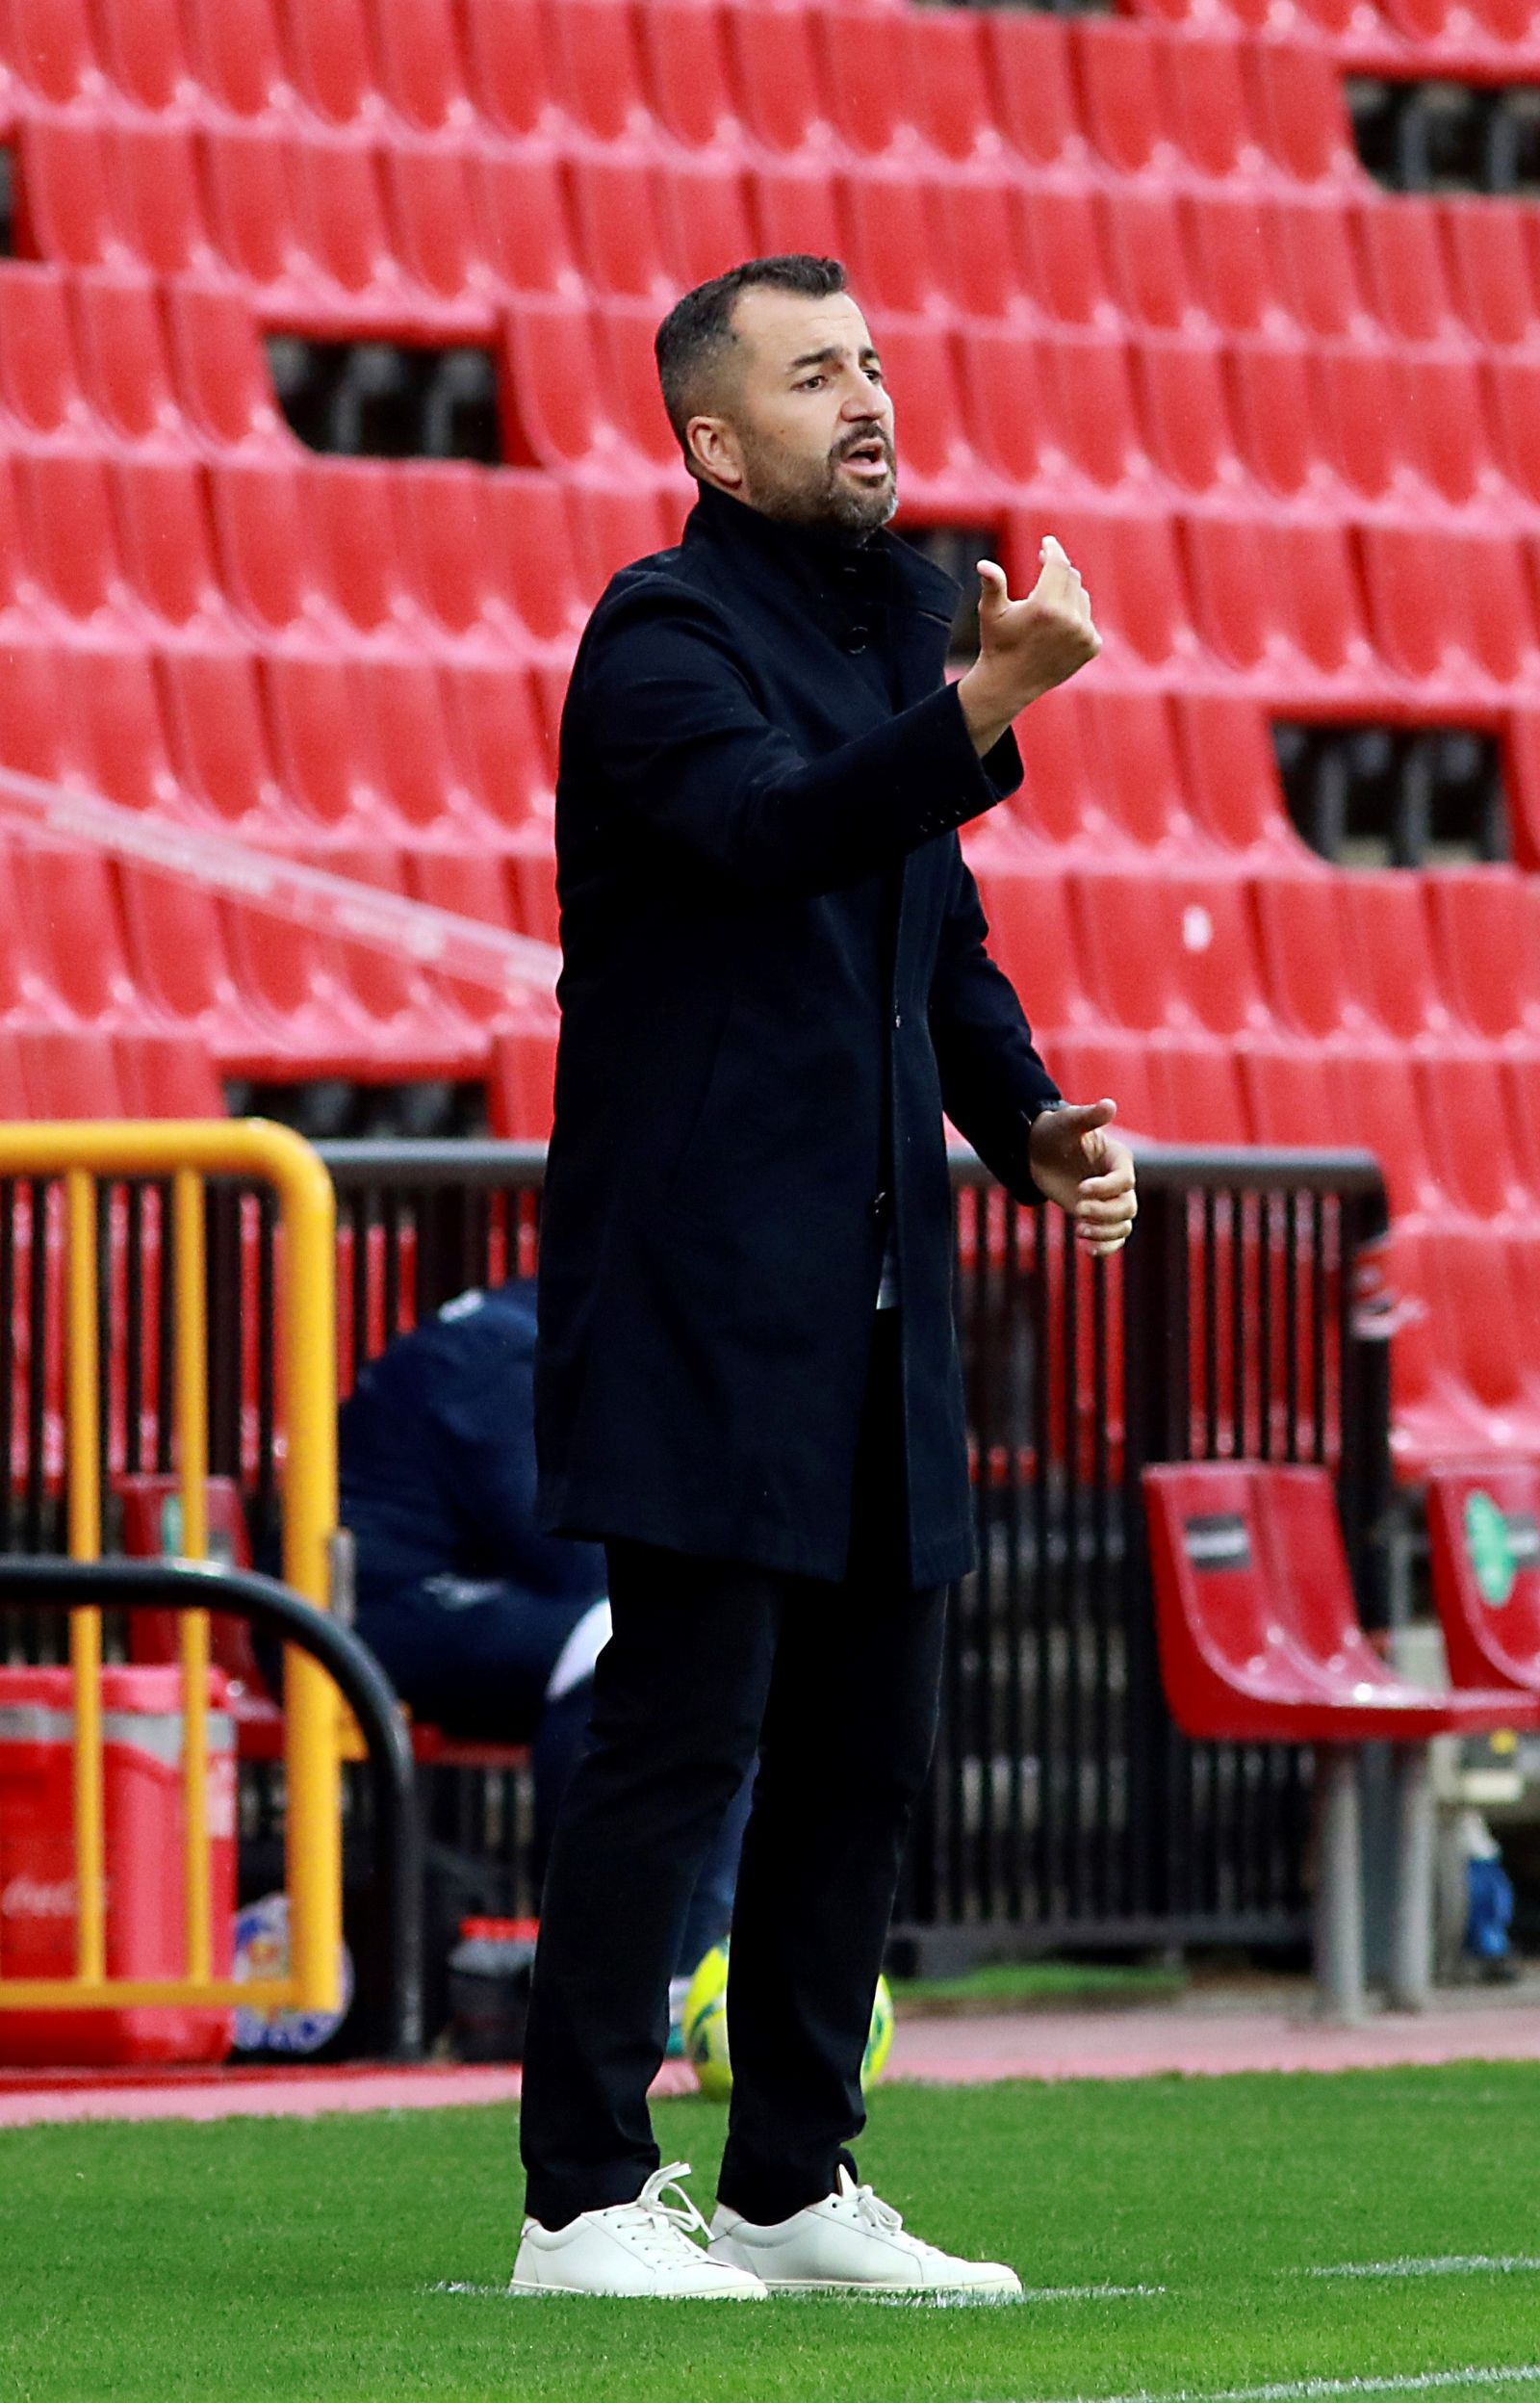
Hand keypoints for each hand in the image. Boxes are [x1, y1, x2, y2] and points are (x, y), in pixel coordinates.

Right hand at [959, 538, 1100, 756]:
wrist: (1010, 684)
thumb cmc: (998, 644)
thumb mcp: (991, 612)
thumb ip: (993, 585)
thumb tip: (983, 564)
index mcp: (1045, 606)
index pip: (1058, 564)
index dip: (1052, 549)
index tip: (1047, 542)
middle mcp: (1069, 619)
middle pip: (1072, 577)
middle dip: (1057, 571)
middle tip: (1042, 572)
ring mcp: (1083, 634)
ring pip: (1081, 597)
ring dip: (1066, 595)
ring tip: (1046, 610)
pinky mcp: (1092, 647)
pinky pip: (1088, 619)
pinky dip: (1075, 618)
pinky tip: (1057, 629)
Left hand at [1028, 1099, 1136, 1255]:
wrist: (1039, 1151)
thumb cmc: (1055, 1132)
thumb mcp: (1068, 1122)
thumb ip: (1088, 1117)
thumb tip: (1109, 1104)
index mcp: (1118, 1159)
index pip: (1125, 1181)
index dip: (1106, 1188)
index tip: (1081, 1189)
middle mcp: (1118, 1182)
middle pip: (1127, 1207)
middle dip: (1104, 1213)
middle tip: (1077, 1210)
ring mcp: (1108, 1201)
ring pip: (1122, 1226)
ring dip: (1105, 1233)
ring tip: (1080, 1231)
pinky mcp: (1097, 1217)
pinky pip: (1112, 1238)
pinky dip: (1104, 1247)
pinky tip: (1087, 1249)